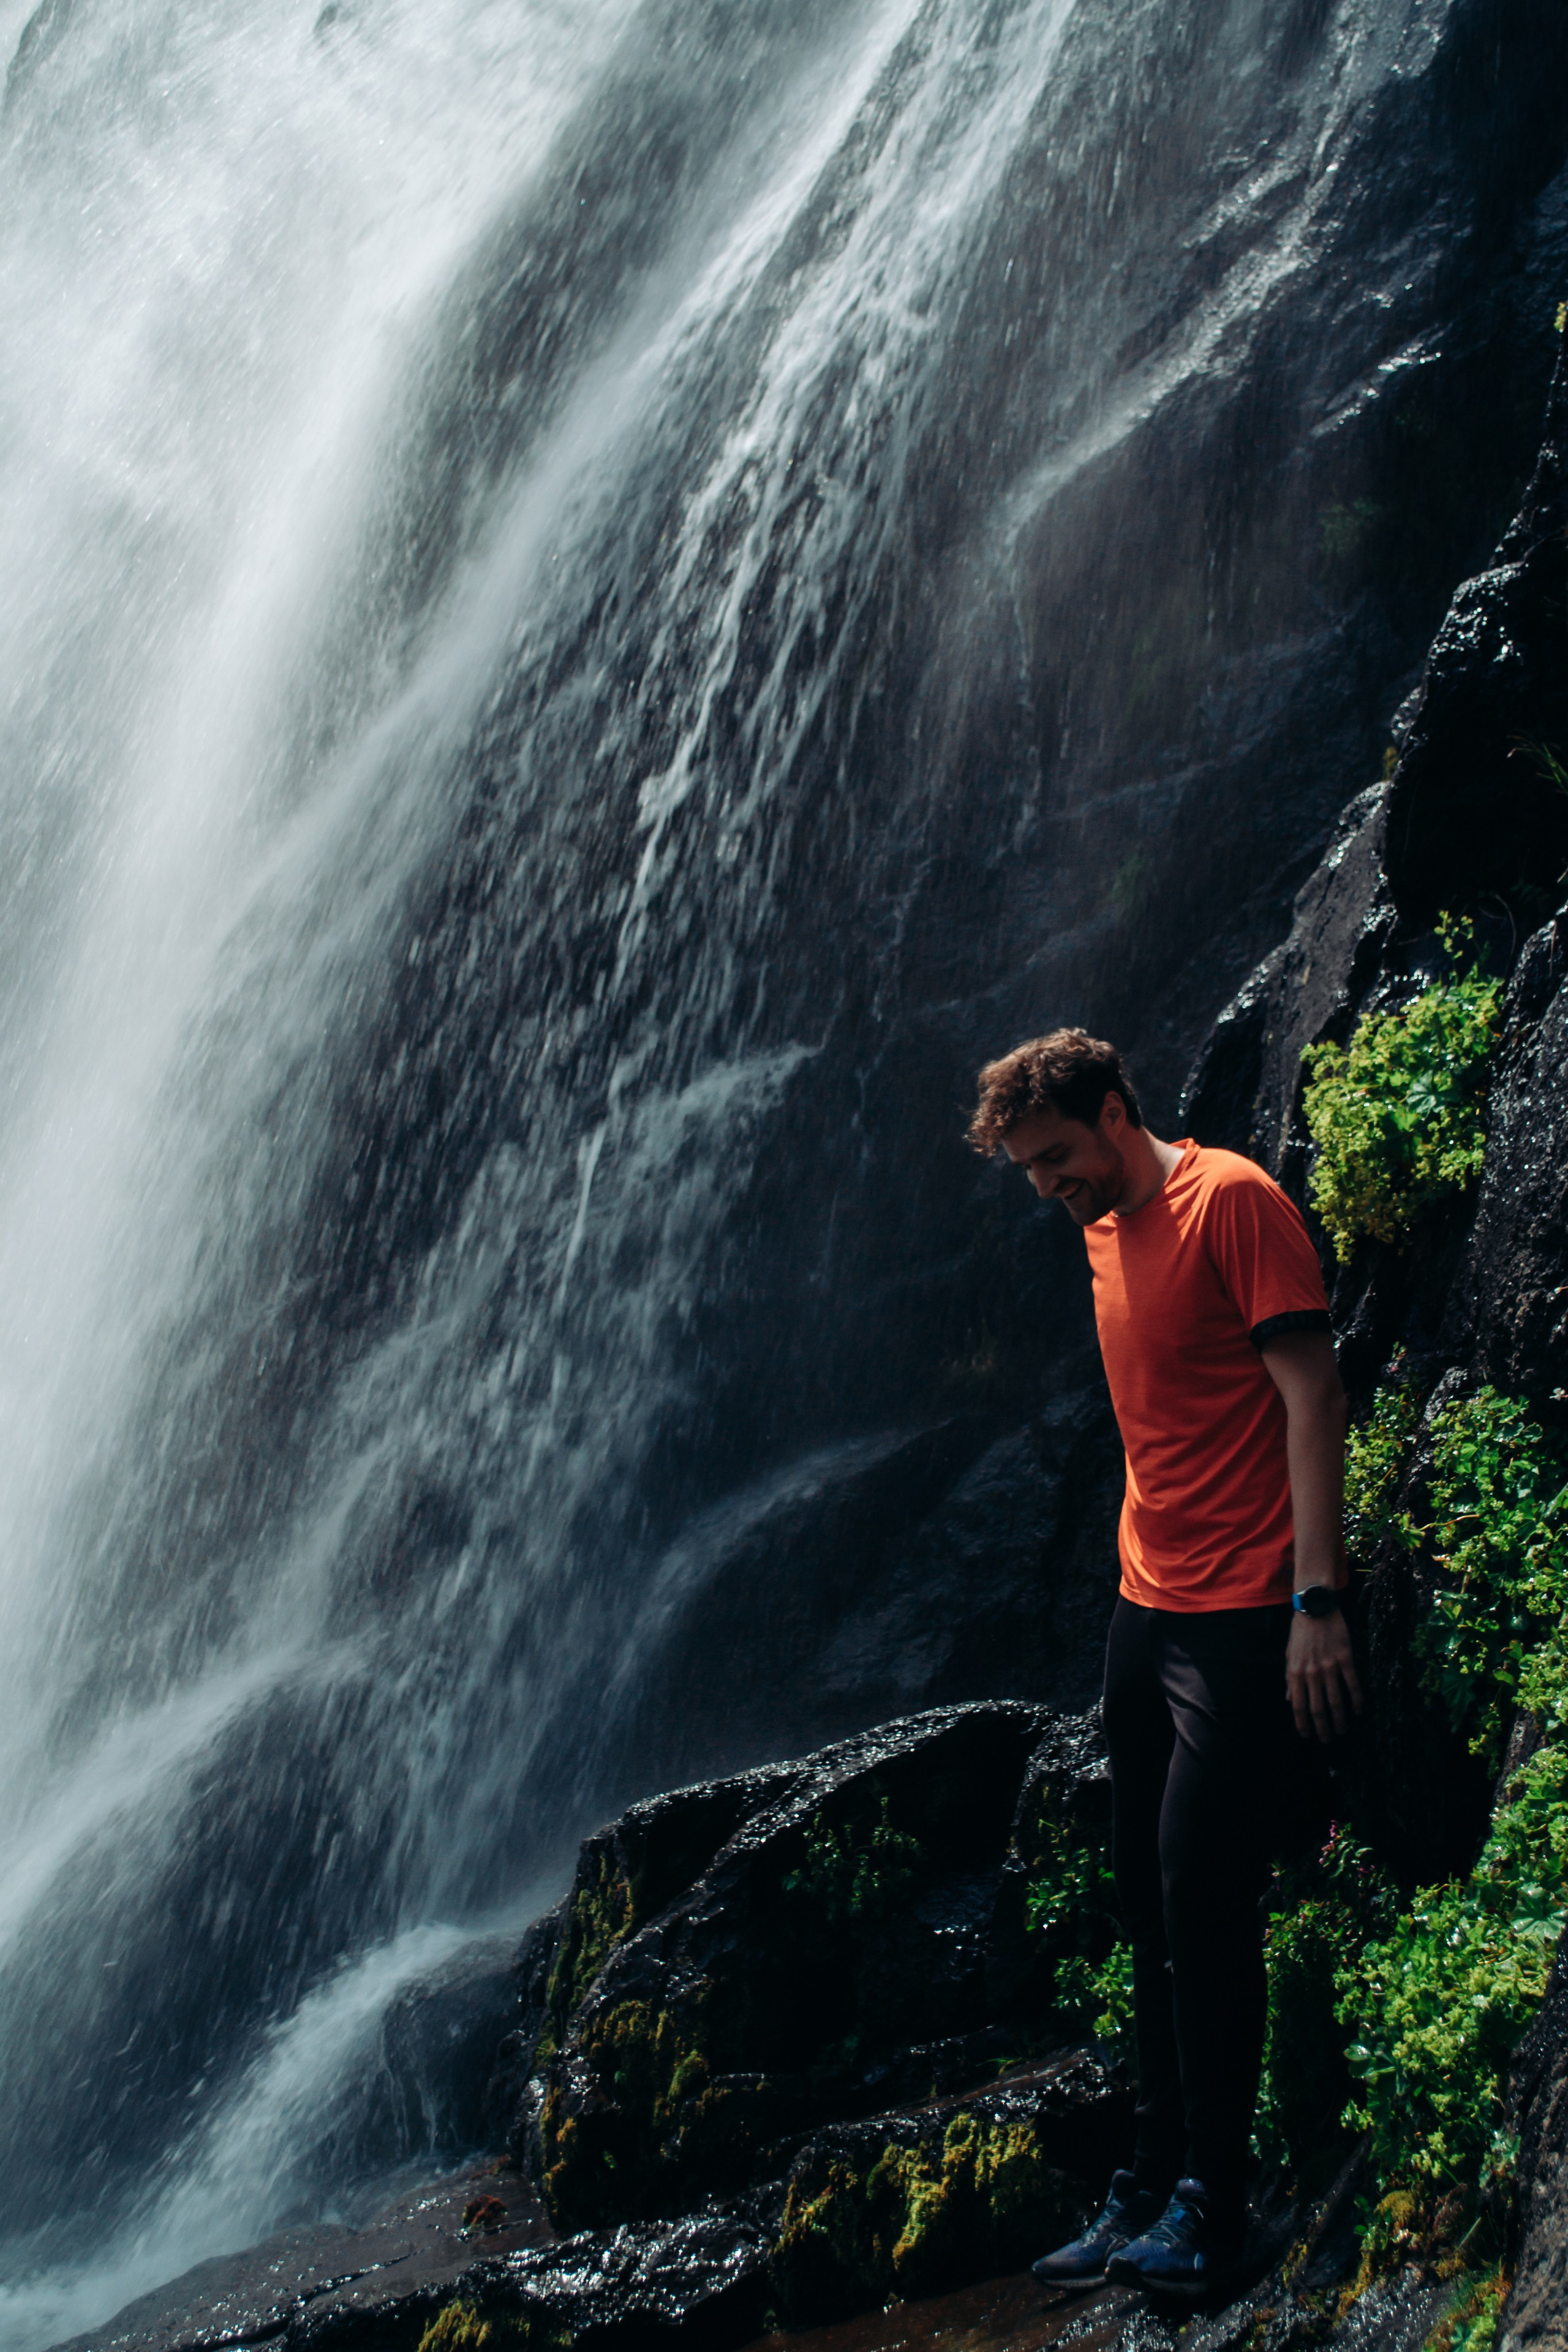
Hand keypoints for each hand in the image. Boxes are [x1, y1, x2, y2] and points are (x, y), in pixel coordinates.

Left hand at [1286, 1608, 1362, 1741]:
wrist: (1315, 1608)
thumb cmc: (1300, 1633)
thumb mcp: (1289, 1656)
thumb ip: (1290, 1680)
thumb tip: (1289, 1700)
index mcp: (1295, 1673)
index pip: (1298, 1707)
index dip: (1303, 1724)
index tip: (1308, 1736)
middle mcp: (1311, 1674)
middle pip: (1318, 1709)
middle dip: (1323, 1728)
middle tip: (1328, 1739)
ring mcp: (1329, 1667)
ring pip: (1336, 1701)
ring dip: (1340, 1719)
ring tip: (1343, 1730)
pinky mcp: (1345, 1659)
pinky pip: (1352, 1685)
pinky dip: (1357, 1700)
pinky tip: (1359, 1711)